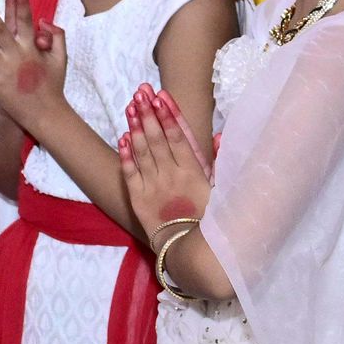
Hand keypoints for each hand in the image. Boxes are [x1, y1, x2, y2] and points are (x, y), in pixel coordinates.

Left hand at [118, 83, 214, 235]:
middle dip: (148, 113)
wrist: (189, 251)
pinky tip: (122, 137)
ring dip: (135, 127)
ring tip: (130, 106)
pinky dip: (126, 155)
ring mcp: (154, 187)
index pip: (179, 137)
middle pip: (157, 139)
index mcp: (194, 172)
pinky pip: (130, 174)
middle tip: (140, 92)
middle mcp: (172, 176)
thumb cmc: (209, 219)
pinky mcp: (139, 199)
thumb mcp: (220, 190)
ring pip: (142, 152)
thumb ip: (219, 162)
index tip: (161, 96)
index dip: (169, 115)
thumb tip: (218, 136)